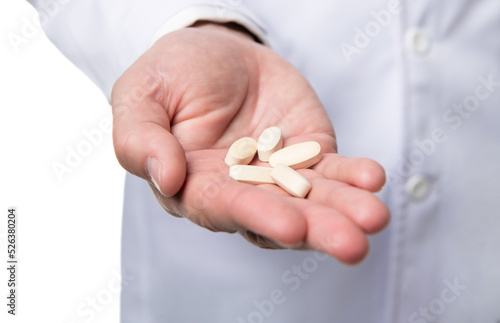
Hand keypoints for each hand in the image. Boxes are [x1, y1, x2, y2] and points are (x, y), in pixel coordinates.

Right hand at [111, 23, 388, 263]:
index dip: (256, 216)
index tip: (290, 226)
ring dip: (344, 210)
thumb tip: (167, 177)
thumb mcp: (140, 96)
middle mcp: (241, 190)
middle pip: (279, 216)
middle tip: (351, 243)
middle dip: (316, 229)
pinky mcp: (308, 152)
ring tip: (373, 216)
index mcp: (195, 185)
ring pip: (313, 199)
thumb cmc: (170, 75)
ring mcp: (279, 174)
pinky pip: (332, 169)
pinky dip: (353, 176)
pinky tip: (371, 179)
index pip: (224, 208)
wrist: (215, 50)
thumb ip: (140, 139)